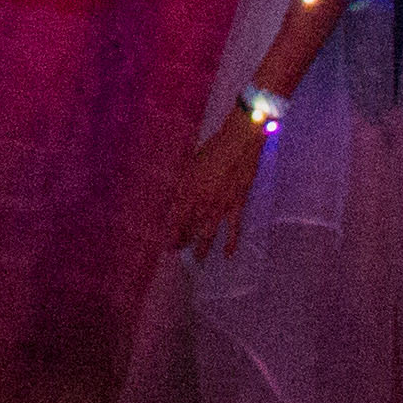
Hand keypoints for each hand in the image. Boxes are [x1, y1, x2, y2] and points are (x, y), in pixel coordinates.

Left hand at [166, 112, 270, 257]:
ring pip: (208, 233)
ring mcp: (220, 206)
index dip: (169, 232)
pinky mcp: (237, 206)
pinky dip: (231, 242)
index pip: (175, 218)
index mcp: (187, 190)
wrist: (238, 144)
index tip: (165, 242)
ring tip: (197, 258)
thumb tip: (175, 199)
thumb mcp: (190, 164)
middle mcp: (202, 202)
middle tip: (177, 250)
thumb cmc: (212, 149)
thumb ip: (182, 183)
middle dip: (182, 241)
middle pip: (189, 228)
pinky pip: (233, 229)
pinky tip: (228, 253)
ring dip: (202, 247)